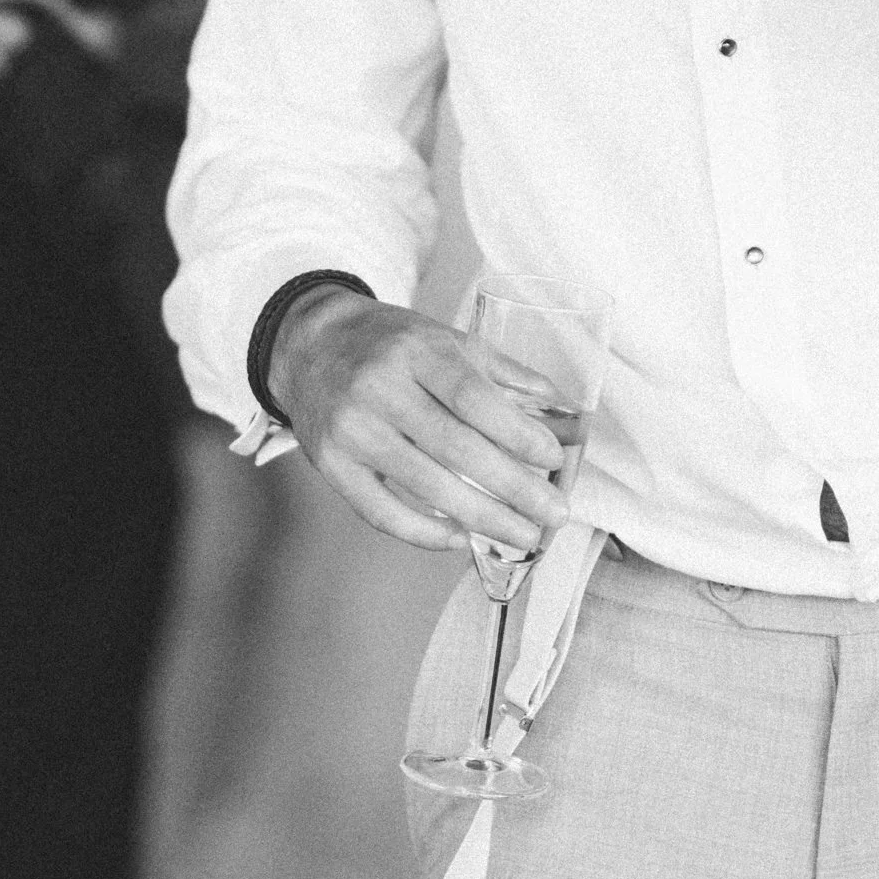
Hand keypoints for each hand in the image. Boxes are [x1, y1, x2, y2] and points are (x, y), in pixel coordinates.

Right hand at [270, 290, 569, 556]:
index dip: (517, 431)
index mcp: (417, 350)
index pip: (473, 397)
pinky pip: (381, 511)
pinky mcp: (332, 465)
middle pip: (455, 447)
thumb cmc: (391, 343)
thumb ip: (506, 374)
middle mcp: (381, 388)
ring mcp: (353, 429)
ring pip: (425, 484)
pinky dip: (424, 532)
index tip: (554, 458)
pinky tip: (461, 539)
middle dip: (513, 487)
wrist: (311, 344)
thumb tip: (567, 414)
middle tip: (555, 514)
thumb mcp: (446, 339)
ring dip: (482, 517)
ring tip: (524, 534)